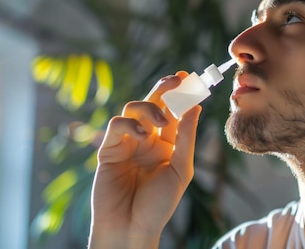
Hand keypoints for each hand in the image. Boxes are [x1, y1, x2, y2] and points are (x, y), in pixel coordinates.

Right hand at [88, 72, 201, 247]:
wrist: (131, 227)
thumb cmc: (158, 204)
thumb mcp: (180, 170)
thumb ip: (186, 137)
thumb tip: (195, 106)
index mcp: (167, 144)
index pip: (174, 112)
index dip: (182, 94)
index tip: (191, 77)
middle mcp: (147, 139)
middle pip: (154, 103)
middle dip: (165, 88)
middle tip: (178, 78)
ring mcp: (127, 142)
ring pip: (134, 108)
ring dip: (150, 107)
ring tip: (161, 122)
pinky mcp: (109, 149)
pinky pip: (117, 124)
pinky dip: (130, 123)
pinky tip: (142, 135)